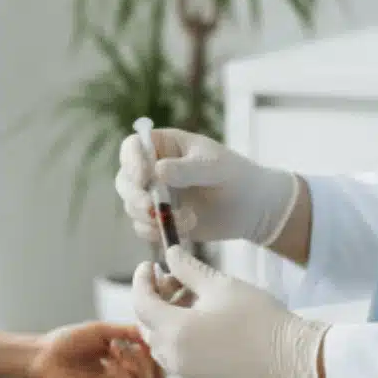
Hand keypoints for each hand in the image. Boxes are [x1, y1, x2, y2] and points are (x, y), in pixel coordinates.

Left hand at [24, 322, 166, 377]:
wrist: (40, 356)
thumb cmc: (66, 343)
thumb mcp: (101, 331)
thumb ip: (127, 332)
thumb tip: (150, 333)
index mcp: (123, 362)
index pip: (153, 364)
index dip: (155, 351)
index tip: (146, 337)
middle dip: (152, 360)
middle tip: (136, 345)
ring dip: (138, 365)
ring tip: (117, 349)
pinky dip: (126, 375)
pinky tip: (112, 361)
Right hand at [116, 128, 299, 246]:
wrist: (252, 207)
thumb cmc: (235, 176)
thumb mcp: (214, 168)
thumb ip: (187, 168)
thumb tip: (157, 170)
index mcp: (163, 145)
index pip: (132, 147)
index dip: (131, 161)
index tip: (144, 177)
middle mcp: (152, 169)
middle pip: (125, 180)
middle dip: (134, 196)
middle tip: (152, 208)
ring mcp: (155, 196)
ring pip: (132, 207)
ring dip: (151, 218)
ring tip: (187, 220)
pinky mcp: (161, 219)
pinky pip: (145, 228)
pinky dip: (159, 232)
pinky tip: (187, 228)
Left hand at [131, 247, 328, 377]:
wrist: (293, 361)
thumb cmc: (258, 319)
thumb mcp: (221, 285)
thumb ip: (188, 269)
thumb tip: (170, 254)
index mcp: (174, 331)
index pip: (141, 302)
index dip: (142, 280)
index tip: (149, 265)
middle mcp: (174, 359)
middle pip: (149, 326)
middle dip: (156, 301)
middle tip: (176, 282)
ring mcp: (188, 377)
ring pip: (163, 346)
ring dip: (168, 323)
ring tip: (194, 303)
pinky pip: (180, 361)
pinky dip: (182, 342)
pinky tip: (206, 328)